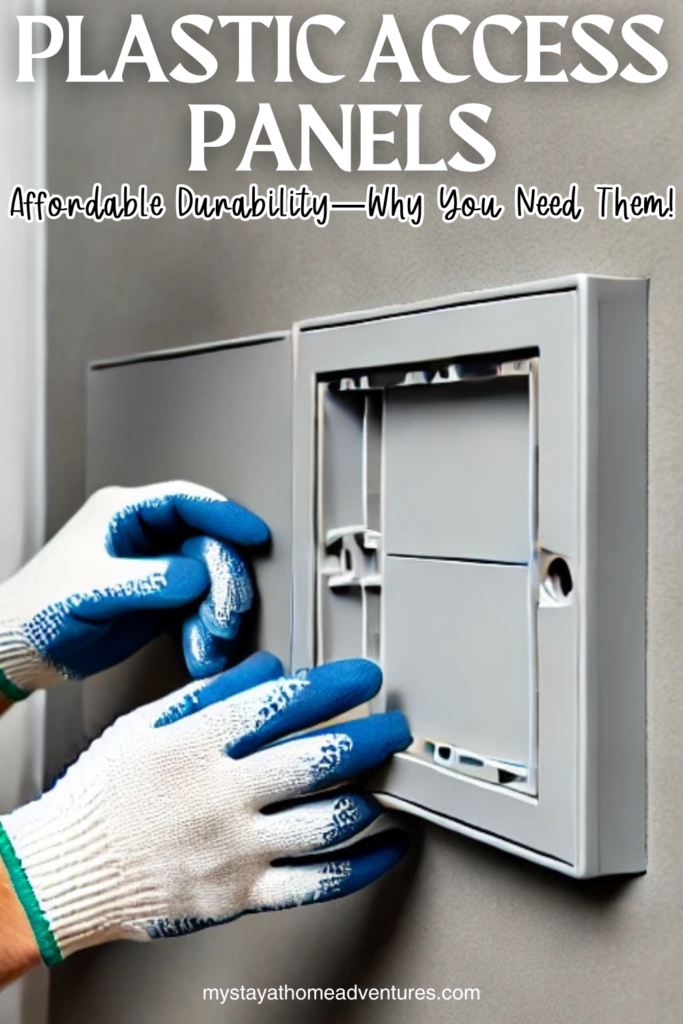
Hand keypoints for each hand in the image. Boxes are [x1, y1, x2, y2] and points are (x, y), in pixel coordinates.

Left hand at [0, 482, 267, 700]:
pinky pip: (196, 608)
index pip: (186, 502)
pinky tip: (200, 651)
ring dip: (216, 613)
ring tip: (211, 642)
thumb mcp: (94, 590)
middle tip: (228, 613)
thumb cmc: (37, 613)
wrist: (17, 654)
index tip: (255, 534)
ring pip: (207, 580)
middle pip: (205, 544)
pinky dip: (203, 631)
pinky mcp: (156, 602)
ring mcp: (152, 570)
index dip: (225, 515)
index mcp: (122, 516)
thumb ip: (151, 580)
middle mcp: (142, 538)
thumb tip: (199, 576)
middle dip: (223, 582)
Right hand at [0, 654, 409, 964]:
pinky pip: (318, 884)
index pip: (283, 703)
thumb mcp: (147, 722)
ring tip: (388, 778)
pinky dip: (364, 864)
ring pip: (328, 821)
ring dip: (372, 795)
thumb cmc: (106, 792)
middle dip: (371, 737)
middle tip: (394, 727)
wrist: (68, 868)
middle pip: (318, 759)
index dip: (335, 685)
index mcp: (198, 744)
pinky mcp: (241, 895)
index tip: (363, 676)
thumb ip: (211, 693)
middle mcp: (222, 795)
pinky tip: (387, 845)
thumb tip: (268, 670)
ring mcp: (235, 849)